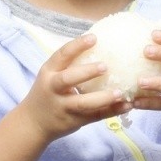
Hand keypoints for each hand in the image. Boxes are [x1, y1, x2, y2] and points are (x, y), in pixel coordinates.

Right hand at [15, 34, 131, 139]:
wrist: (33, 123)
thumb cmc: (48, 93)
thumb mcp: (51, 76)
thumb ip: (69, 64)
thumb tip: (99, 42)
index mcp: (49, 72)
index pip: (61, 55)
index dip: (77, 45)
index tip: (94, 38)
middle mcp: (53, 89)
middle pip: (68, 79)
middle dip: (86, 72)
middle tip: (106, 66)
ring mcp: (63, 107)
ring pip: (82, 103)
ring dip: (102, 98)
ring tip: (120, 93)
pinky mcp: (74, 121)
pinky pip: (94, 116)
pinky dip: (111, 111)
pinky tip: (127, 106)